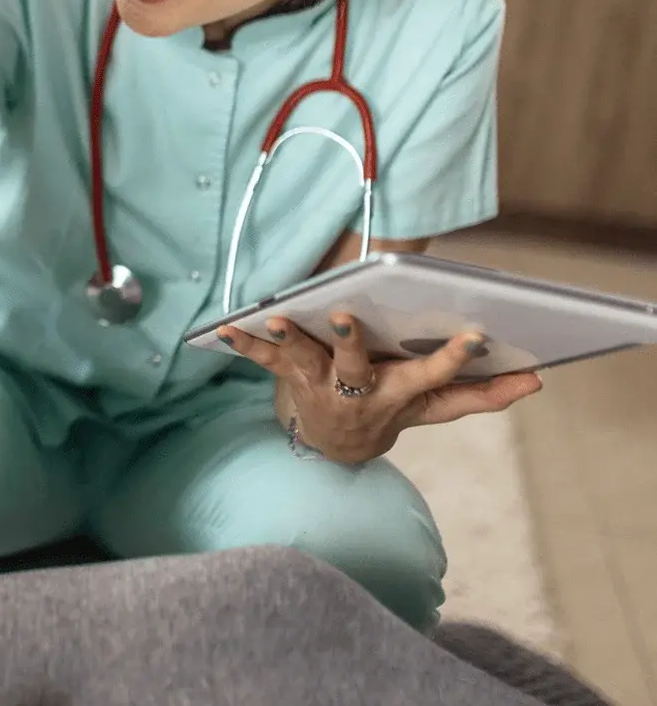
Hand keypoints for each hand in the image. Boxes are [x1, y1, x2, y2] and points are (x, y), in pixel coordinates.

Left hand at [218, 314, 542, 463]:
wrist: (333, 445)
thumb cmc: (389, 411)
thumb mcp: (433, 409)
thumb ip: (480, 394)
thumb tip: (537, 380)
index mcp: (396, 394)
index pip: (431, 376)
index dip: (453, 359)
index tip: (475, 335)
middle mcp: (356, 391)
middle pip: (355, 366)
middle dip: (352, 342)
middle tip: (347, 316)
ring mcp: (318, 385)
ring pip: (303, 359)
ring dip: (289, 339)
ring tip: (277, 316)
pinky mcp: (287, 377)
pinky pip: (262, 359)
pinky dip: (244, 343)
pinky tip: (223, 327)